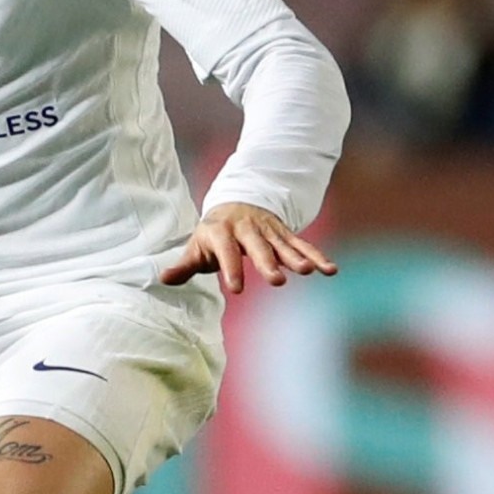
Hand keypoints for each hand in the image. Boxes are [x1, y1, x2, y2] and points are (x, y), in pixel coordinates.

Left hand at [162, 200, 337, 293]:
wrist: (235, 204)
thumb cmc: (213, 234)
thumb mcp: (196, 246)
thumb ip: (184, 265)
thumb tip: (163, 279)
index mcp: (222, 231)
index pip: (226, 251)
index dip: (231, 268)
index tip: (237, 289)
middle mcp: (247, 229)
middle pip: (258, 246)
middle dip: (268, 263)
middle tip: (277, 281)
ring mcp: (268, 230)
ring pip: (283, 244)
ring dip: (296, 257)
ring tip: (308, 272)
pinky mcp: (284, 234)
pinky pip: (302, 245)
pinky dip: (316, 256)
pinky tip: (330, 270)